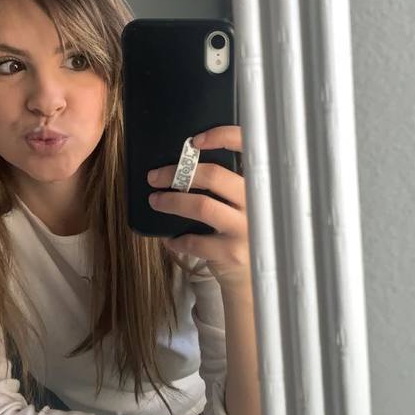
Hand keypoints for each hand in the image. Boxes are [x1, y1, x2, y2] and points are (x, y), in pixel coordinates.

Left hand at [147, 125, 251, 291]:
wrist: (255, 277)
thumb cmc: (242, 231)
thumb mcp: (245, 204)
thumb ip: (228, 184)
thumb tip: (185, 163)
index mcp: (260, 183)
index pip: (248, 148)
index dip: (222, 137)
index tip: (195, 141)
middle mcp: (258, 202)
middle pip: (214, 176)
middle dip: (177, 173)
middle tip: (155, 176)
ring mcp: (247, 228)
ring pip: (202, 206)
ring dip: (172, 202)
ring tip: (155, 201)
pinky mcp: (233, 252)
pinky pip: (195, 241)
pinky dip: (177, 239)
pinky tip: (170, 239)